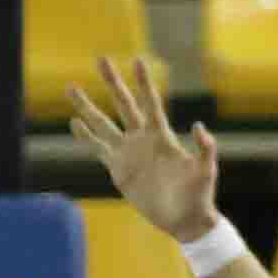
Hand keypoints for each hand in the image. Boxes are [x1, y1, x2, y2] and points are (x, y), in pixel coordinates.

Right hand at [62, 50, 220, 239]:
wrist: (184, 219)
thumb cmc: (200, 194)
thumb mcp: (206, 170)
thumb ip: (205, 148)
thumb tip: (198, 125)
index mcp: (161, 135)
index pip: (150, 102)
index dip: (143, 82)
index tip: (136, 60)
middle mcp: (142, 139)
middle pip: (123, 103)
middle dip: (112, 81)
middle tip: (100, 58)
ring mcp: (128, 153)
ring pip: (103, 123)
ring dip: (87, 106)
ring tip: (71, 87)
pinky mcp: (118, 170)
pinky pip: (98, 149)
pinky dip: (86, 136)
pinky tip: (74, 122)